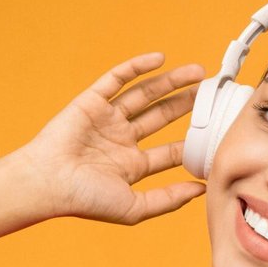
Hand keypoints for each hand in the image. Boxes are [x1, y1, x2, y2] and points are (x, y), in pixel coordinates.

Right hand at [15, 51, 207, 224]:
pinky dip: (137, 67)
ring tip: (197, 73)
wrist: (48, 183)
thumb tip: (202, 191)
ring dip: (170, 82)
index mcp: (132, 166)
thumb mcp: (135, 208)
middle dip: (187, 105)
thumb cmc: (85, 200)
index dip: (194, 140)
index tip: (219, 130)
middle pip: (162, 117)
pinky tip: (160, 59)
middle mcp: (121, 140)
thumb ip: (168, 199)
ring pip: (145, 95)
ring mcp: (107, 119)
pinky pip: (117, 79)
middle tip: (211, 93)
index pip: (170, 150)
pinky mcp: (91, 102)